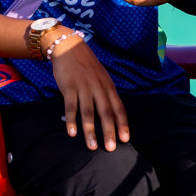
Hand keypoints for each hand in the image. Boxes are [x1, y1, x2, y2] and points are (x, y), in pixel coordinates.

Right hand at [46, 31, 129, 150]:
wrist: (69, 47)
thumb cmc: (87, 67)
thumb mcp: (102, 79)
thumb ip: (106, 95)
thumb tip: (111, 115)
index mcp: (108, 87)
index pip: (118, 108)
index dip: (122, 124)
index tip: (126, 139)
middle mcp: (98, 88)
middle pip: (105, 112)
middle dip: (109, 131)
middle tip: (111, 148)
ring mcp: (84, 87)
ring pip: (88, 112)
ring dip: (90, 131)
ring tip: (92, 147)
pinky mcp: (69, 87)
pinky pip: (71, 106)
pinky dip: (71, 120)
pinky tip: (72, 133)